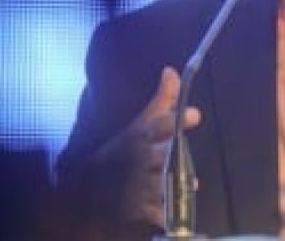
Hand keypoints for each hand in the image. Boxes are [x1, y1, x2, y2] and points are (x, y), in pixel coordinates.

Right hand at [93, 66, 200, 227]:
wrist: (89, 187)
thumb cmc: (122, 152)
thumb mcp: (141, 124)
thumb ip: (162, 100)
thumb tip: (172, 71)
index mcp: (140, 137)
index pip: (158, 125)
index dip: (175, 120)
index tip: (195, 114)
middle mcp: (138, 160)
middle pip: (160, 156)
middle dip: (173, 156)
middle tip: (190, 154)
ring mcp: (136, 185)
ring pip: (160, 184)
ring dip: (174, 184)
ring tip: (190, 184)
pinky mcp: (136, 208)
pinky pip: (154, 212)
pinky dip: (163, 212)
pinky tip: (171, 210)